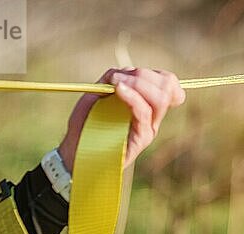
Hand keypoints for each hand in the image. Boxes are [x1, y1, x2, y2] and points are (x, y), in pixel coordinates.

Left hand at [58, 68, 185, 170]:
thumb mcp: (98, 94)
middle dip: (144, 75)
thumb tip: (128, 70)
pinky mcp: (141, 139)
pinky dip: (132, 96)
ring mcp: (148, 129)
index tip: (127, 73)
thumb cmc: (84, 124)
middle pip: (168, 87)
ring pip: (160, 98)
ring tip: (116, 83)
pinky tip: (118, 89)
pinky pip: (144, 113)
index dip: (153, 73)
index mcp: (147, 105)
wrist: (75, 151)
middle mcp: (152, 118)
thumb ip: (113, 79)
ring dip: (138, 83)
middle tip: (117, 78)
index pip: (169, 83)